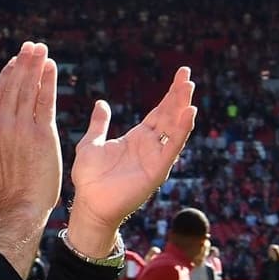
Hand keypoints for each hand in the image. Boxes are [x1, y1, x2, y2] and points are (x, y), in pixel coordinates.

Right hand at [0, 42, 60, 276]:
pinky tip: (51, 67)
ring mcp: (21, 127)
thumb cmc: (0, 187)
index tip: (15, 62)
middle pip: (13, 85)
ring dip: (35, 65)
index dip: (7, 74)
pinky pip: (45, 101)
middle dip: (23, 62)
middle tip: (31, 46)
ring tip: (42, 49)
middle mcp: (2, 124)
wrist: (18, 207)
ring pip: (28, 88)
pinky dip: (47, 82)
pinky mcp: (42, 134)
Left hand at [67, 66, 196, 255]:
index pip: (159, 112)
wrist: (88, 204)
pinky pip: (171, 147)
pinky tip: (188, 113)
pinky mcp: (156, 171)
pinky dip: (181, 130)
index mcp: (137, 138)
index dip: (170, 94)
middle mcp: (150, 146)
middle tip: (187, 75)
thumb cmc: (89, 178)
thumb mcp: (92, 143)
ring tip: (189, 88)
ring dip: (183, 108)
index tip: (181, 75)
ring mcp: (155, 158)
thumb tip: (101, 103)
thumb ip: (100, 124)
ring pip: (174, 129)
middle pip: (170, 116)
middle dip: (179, 96)